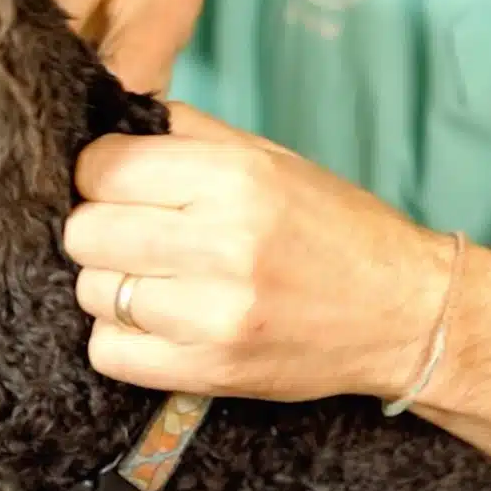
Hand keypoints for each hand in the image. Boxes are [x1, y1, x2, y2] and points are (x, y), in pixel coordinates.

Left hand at [65, 105, 455, 402]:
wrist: (405, 312)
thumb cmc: (336, 227)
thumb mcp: (272, 158)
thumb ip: (190, 134)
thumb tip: (109, 120)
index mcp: (237, 179)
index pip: (103, 166)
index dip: (100, 172)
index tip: (120, 183)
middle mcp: (223, 243)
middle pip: (85, 232)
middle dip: (98, 228)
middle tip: (132, 233)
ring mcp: (215, 314)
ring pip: (92, 292)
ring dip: (110, 284)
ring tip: (154, 279)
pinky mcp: (211, 370)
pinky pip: (109, 352)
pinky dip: (120, 337)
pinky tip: (158, 322)